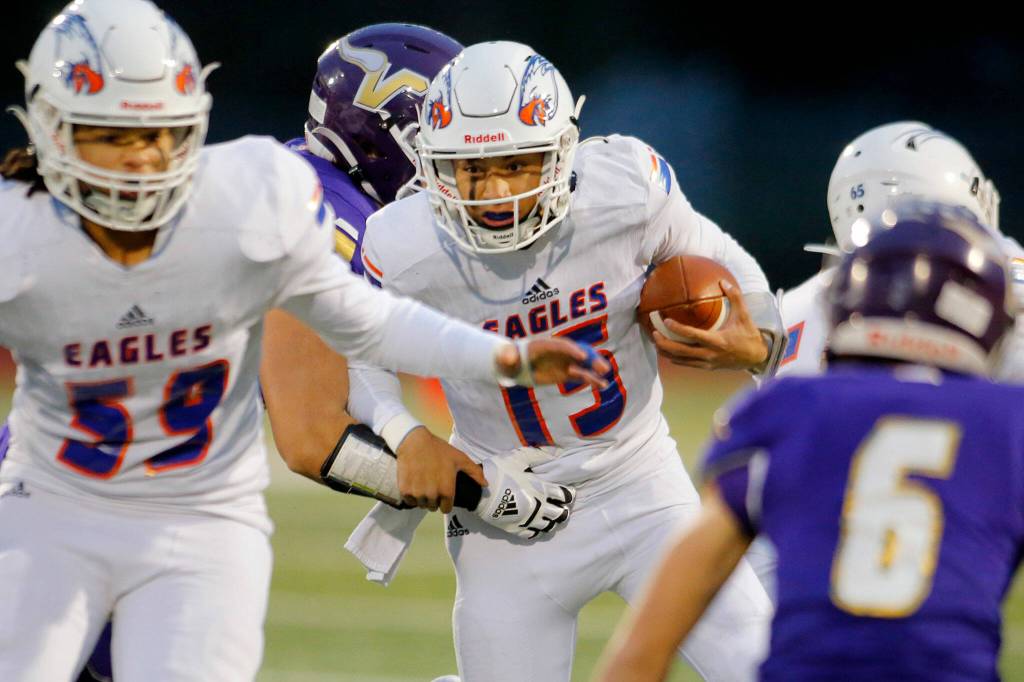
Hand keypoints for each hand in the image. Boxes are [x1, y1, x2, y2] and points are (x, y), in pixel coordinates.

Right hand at [396, 427, 487, 512]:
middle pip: (433, 507)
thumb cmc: (439, 449)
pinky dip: (411, 496)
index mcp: (446, 490)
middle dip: (434, 499)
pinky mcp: (405, 490)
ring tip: (423, 484)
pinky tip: (414, 484)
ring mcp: (417, 493)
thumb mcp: (459, 458)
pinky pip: (409, 501)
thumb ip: (474, 472)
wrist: (414, 442)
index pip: (446, 508)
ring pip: (421, 505)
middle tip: (432, 485)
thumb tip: (485, 484)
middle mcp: (432, 494)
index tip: (443, 493)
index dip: (445, 502)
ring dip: (423, 498)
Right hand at [476, 447, 575, 539]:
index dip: (569, 494)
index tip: (568, 493)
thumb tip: (556, 454)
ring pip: (548, 527)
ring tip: (549, 517)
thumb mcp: (520, 457)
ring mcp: (527, 520)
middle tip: (561, 506)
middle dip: (563, 510)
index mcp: (541, 490)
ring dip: (552, 521)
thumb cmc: (500, 471)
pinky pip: (532, 535)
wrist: (478, 490)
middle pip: (560, 514)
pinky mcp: (515, 528)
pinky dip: (536, 530)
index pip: (564, 496)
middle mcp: (538, 507)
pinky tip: (534, 524)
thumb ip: (539, 455)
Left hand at [495, 339, 609, 387]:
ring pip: (583, 365)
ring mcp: (563, 362)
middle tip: (601, 366)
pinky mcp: (566, 373)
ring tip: (604, 379)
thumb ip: (509, 356)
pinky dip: (592, 379)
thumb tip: (509, 357)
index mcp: (545, 345)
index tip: (581, 356)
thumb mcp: (507, 357)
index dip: (571, 350)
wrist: (515, 363)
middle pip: (577, 352)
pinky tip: (602, 385)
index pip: (561, 345)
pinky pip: (581, 375)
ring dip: (594, 371)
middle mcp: (558, 352)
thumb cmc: (510, 358)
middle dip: (590, 358)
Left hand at [652, 280, 767, 370]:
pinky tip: (667, 351)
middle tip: (653, 333)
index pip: (692, 335)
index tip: (666, 321)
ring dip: (666, 352)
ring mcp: (706, 363)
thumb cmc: (749, 335)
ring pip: (680, 360)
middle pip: (680, 351)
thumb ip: (735, 297)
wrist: (755, 357)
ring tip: (655, 341)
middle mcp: (709, 354)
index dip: (677, 329)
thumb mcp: (744, 315)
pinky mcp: (706, 367)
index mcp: (717, 341)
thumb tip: (723, 281)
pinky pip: (686, 364)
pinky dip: (674, 358)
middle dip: (664, 343)